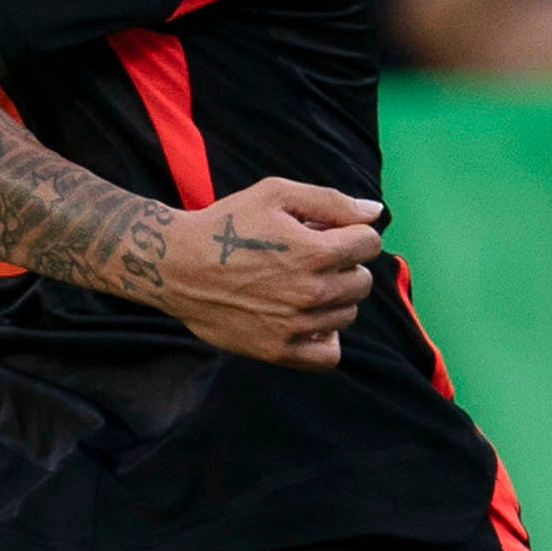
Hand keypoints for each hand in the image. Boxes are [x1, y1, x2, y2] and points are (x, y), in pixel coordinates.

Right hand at [151, 177, 381, 367]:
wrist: (176, 265)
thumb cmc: (226, 224)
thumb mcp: (276, 194)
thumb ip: (331, 202)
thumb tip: (375, 212)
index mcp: (314, 252)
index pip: (370, 244)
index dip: (351, 233)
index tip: (327, 233)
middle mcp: (310, 292)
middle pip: (362, 281)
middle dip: (344, 264)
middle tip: (310, 258)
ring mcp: (295, 326)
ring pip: (347, 315)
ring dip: (334, 298)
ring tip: (301, 285)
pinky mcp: (277, 351)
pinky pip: (328, 356)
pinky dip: (327, 339)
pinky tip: (309, 321)